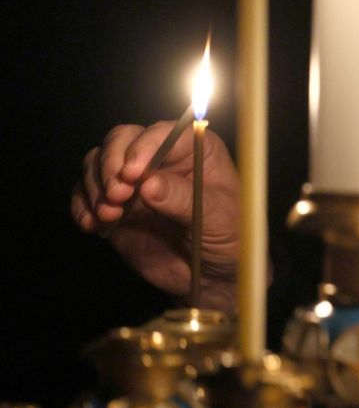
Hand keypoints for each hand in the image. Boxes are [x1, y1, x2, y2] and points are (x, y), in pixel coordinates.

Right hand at [71, 122, 240, 312]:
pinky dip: (81, 206)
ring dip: (95, 186)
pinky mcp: (115, 206)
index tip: (133, 174)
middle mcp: (160, 158)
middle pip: (122, 140)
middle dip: (111, 164)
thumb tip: (148, 185)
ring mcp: (134, 182)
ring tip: (108, 215)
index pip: (162, 133)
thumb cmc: (227, 236)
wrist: (210, 274)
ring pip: (98, 163)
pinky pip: (85, 195)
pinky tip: (91, 224)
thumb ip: (183, 199)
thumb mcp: (216, 216)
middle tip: (117, 195)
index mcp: (194, 150)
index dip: (143, 147)